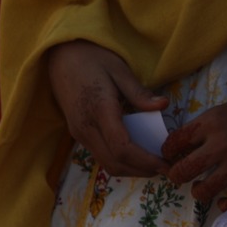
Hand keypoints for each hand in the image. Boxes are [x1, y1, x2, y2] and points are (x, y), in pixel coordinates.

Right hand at [46, 40, 168, 178]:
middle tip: (164, 167)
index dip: (145, 161)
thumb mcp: (119, 70)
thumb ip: (139, 93)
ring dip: (130, 169)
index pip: (122, 148)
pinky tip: (135, 153)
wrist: (60, 56)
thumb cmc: (92, 58)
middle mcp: (86, 127)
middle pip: (115, 163)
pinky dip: (120, 161)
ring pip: (106, 163)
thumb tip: (163, 105)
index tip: (166, 164)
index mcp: (99, 110)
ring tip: (152, 163)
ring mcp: (79, 132)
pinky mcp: (78, 133)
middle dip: (141, 171)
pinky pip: (100, 155)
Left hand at [163, 95, 226, 206]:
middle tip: (179, 174)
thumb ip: (194, 132)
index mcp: (210, 124)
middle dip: (177, 174)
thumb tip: (172, 153)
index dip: (167, 151)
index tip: (170, 154)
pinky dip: (223, 203)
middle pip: (187, 169)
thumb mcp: (213, 115)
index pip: (176, 142)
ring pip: (207, 189)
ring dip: (198, 190)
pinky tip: (220, 199)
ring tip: (198, 185)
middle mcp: (222, 143)